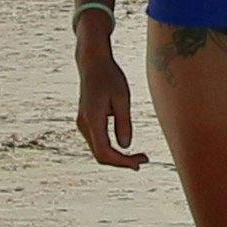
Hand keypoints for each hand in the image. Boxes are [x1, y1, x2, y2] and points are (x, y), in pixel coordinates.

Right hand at [76, 35, 146, 168]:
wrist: (93, 63)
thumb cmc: (110, 77)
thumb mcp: (122, 98)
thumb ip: (124, 123)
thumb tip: (125, 146)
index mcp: (93, 119)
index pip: (105, 152)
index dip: (122, 162)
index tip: (140, 163)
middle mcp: (84, 125)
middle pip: (101, 155)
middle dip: (122, 162)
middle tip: (143, 160)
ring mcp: (83, 124)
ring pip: (98, 150)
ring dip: (117, 157)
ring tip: (139, 158)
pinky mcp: (86, 122)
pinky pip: (98, 142)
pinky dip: (111, 149)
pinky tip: (126, 149)